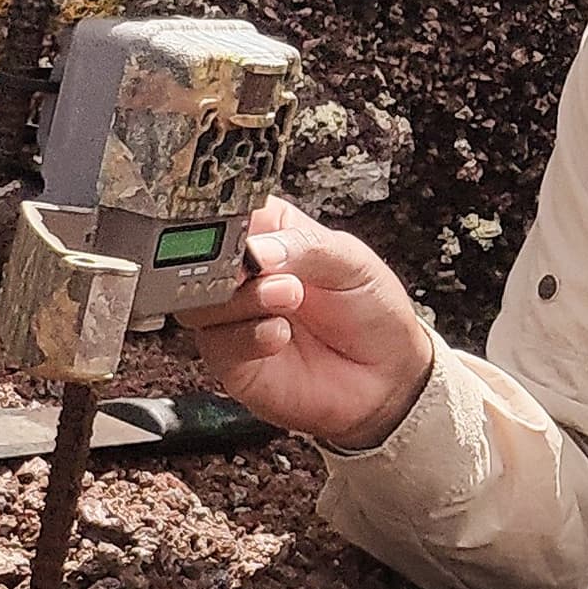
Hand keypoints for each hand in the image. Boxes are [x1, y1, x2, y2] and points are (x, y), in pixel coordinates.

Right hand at [173, 196, 434, 449]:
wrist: (387, 376)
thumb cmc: (371, 309)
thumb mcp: (351, 262)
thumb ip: (304, 247)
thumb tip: (257, 249)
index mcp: (269, 232)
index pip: (228, 212)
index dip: (228, 218)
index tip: (244, 230)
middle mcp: (243, 272)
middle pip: (200, 257)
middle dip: (227, 261)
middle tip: (261, 265)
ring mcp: (235, 315)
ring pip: (200, 301)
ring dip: (244, 299)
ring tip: (287, 296)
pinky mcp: (233, 358)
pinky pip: (217, 343)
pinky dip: (246, 336)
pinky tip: (279, 333)